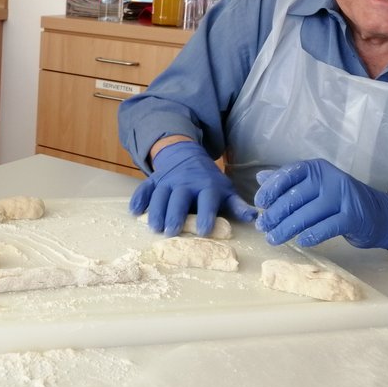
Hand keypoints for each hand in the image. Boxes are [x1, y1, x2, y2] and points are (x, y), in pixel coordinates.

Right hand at [130, 141, 255, 235]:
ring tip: (154, 227)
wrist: (185, 155)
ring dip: (156, 210)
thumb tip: (254, 218)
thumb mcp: (225, 190)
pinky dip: (138, 198)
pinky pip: (144, 188)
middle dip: (175, 214)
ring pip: (160, 194)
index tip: (203, 230)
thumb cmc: (208, 180)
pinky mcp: (154, 180)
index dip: (206, 214)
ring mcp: (167, 180)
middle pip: (179, 198)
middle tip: (171, 231)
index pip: (207, 199)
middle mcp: (185, 182)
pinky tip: (134, 211)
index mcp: (206, 186)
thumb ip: (237, 205)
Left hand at [253, 159, 387, 248]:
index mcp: (316, 168)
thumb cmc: (339, 200)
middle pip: (295, 197)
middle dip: (275, 214)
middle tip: (262, 227)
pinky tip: (300, 242)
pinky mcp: (352, 216)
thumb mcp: (314, 186)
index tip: (259, 204)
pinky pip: (326, 227)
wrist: (378, 213)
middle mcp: (329, 179)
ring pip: (307, 214)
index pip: (288, 175)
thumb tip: (260, 178)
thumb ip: (288, 182)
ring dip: (287, 228)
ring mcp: (342, 197)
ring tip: (273, 238)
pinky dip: (311, 235)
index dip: (270, 190)